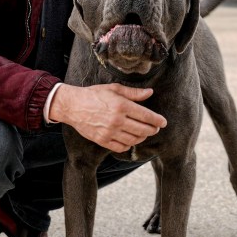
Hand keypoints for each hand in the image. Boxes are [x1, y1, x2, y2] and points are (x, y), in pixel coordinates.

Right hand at [48, 83, 165, 152]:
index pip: (146, 116)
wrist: (73, 105)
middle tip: (155, 128)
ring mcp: (110, 132)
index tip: (163, 122)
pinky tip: (130, 140)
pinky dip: (129, 145)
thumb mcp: (114, 89)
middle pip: (143, 130)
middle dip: (152, 130)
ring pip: (134, 140)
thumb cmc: (93, 94)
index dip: (157, 120)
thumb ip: (133, 93)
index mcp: (121, 106)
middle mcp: (117, 120)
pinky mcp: (102, 140)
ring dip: (142, 138)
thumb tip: (150, 93)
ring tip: (144, 133)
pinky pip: (121, 147)